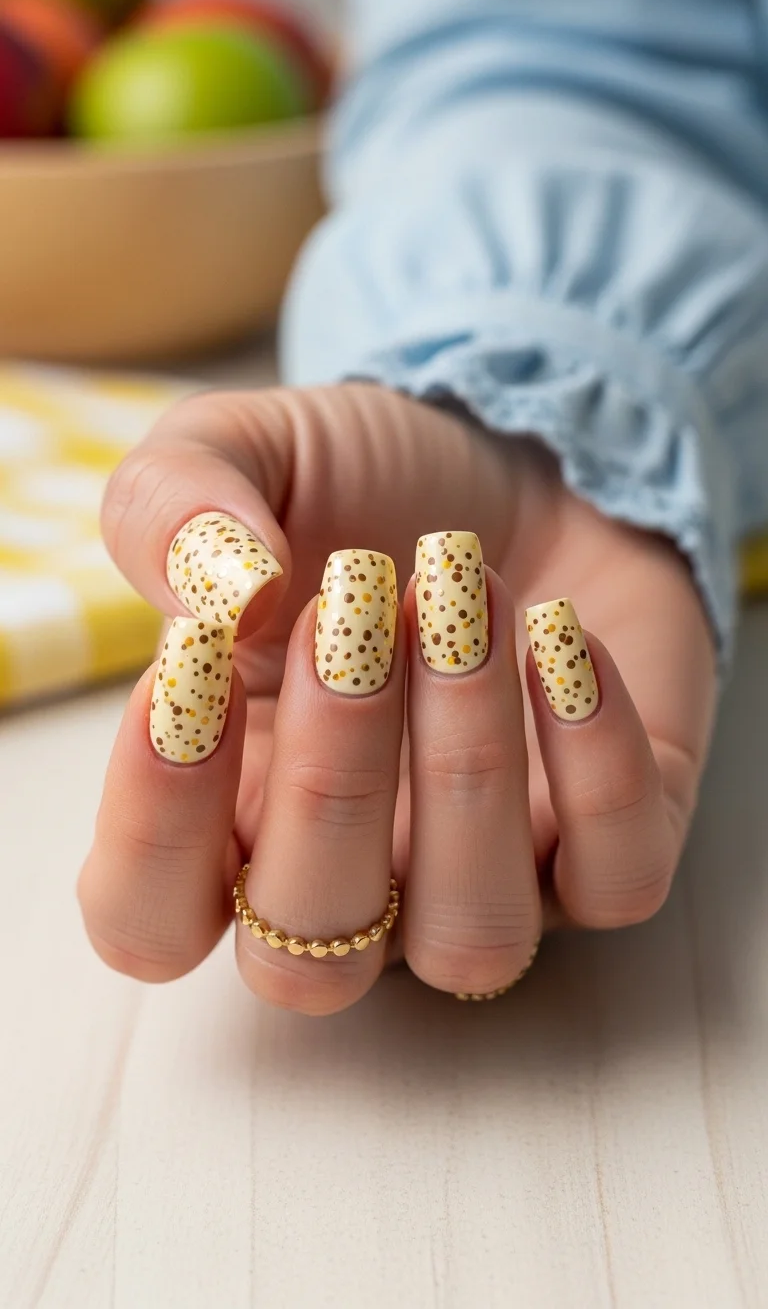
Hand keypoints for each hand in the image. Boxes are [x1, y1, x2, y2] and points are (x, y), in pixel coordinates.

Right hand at [78, 383, 715, 1011]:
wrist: (522, 459)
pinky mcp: (609, 853)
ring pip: (471, 940)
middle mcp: (352, 879)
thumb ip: (174, 509)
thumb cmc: (362, 489)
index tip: (193, 657)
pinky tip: (562, 630)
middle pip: (312, 960)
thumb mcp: (240, 454)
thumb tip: (222, 589)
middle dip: (331, 782)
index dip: (155, 826)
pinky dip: (597, 761)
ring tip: (467, 602)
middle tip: (350, 609)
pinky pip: (618, 881)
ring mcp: (485, 880)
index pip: (151, 923)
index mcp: (230, 812)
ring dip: (466, 767)